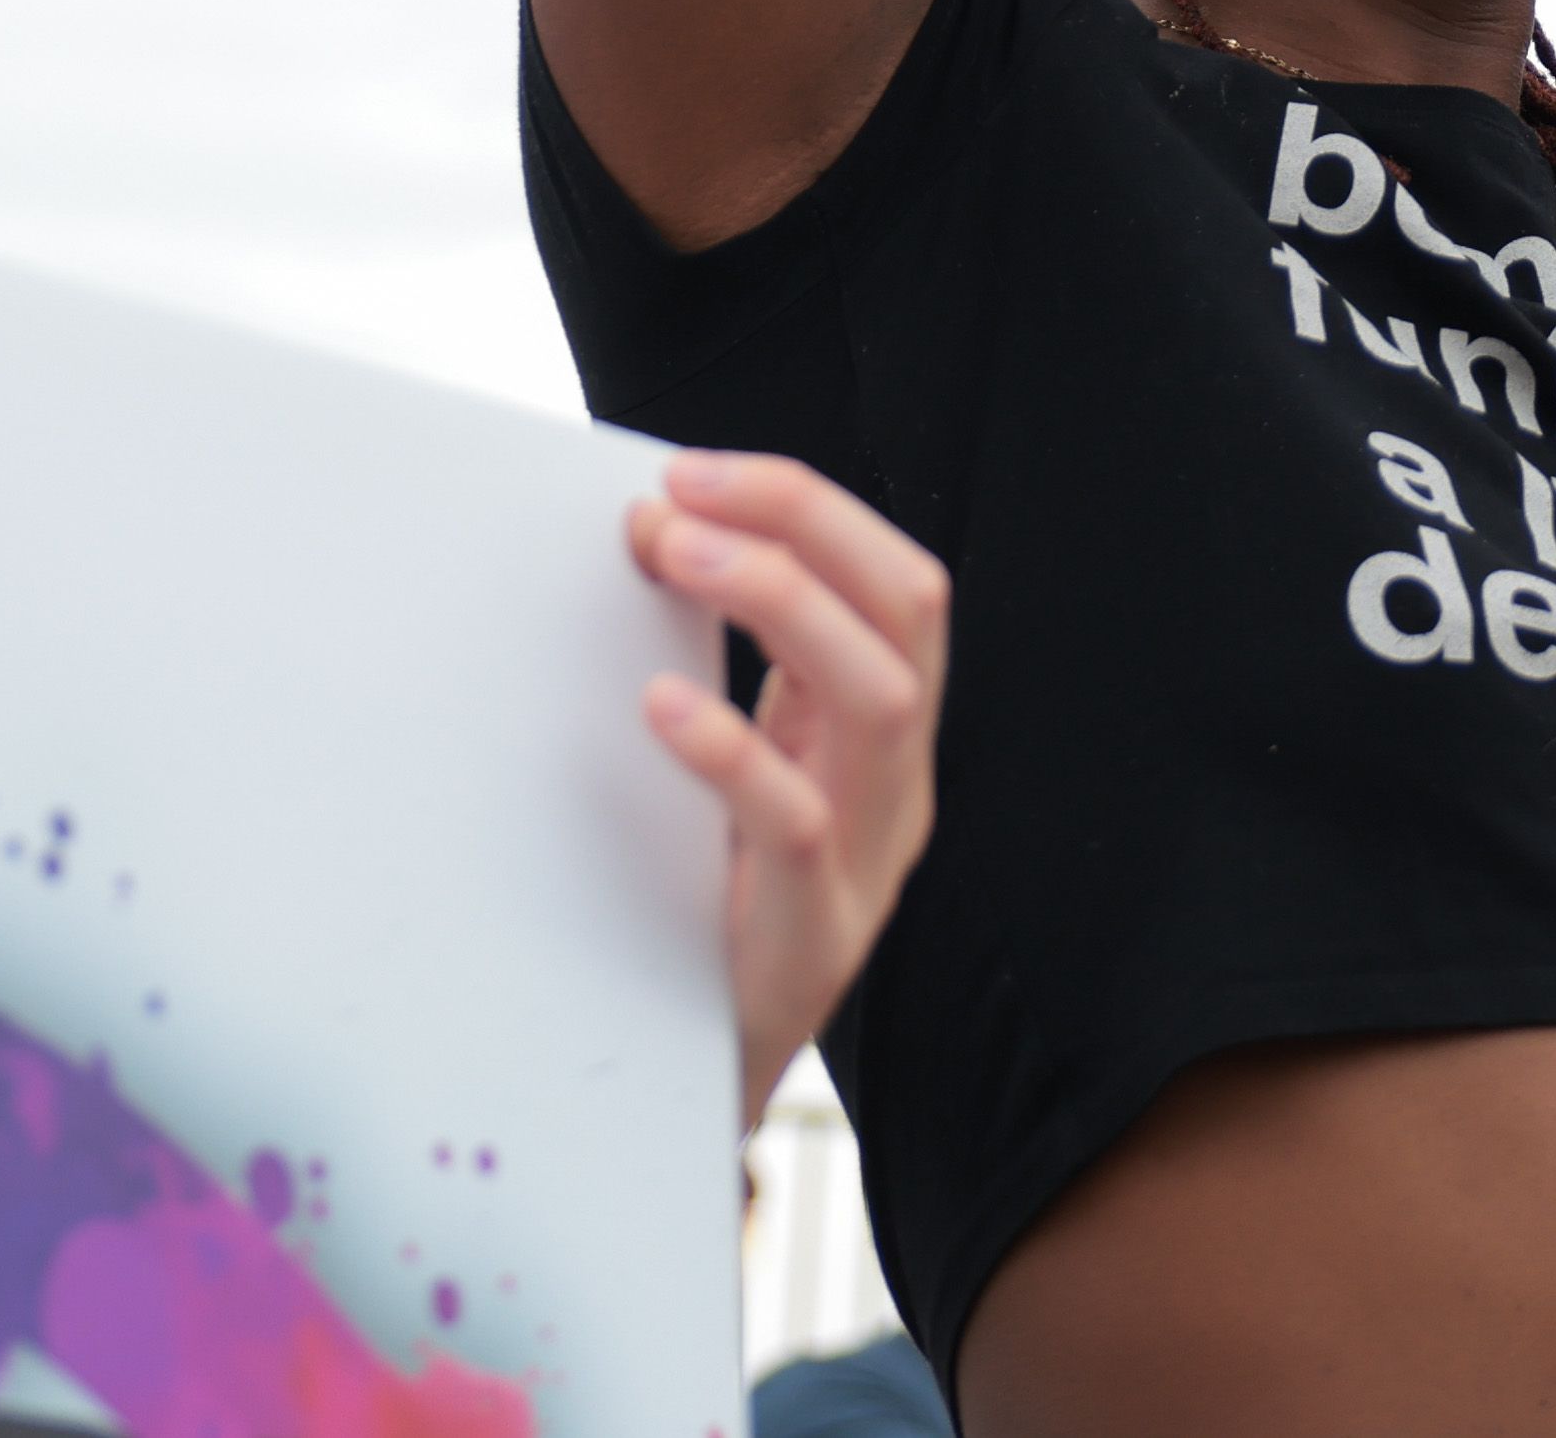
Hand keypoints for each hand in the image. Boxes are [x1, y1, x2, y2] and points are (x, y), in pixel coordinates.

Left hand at [628, 448, 946, 1130]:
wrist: (692, 1083)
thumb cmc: (704, 900)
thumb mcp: (744, 769)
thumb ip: (730, 670)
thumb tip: (645, 530)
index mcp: (884, 731)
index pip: (898, 581)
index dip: (805, 506)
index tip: (687, 472)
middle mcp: (901, 782)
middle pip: (911, 611)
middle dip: (803, 525)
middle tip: (673, 498)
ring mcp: (873, 860)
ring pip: (884, 698)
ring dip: (779, 600)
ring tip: (670, 555)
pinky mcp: (818, 938)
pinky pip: (800, 825)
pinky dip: (732, 751)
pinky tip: (662, 705)